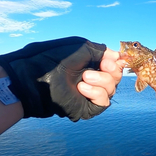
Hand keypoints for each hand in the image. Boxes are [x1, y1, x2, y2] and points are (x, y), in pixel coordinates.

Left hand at [0, 37, 124, 121]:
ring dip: (102, 81)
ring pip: (111, 90)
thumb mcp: (82, 47)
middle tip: (102, 66)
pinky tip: (82, 88)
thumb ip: (101, 52)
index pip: (114, 65)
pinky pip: (103, 103)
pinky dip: (97, 94)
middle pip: (116, 78)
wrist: (37, 77)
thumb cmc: (54, 58)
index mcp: (91, 64)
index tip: (110, 59)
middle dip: (112, 71)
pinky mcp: (86, 108)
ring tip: (84, 78)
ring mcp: (90, 94)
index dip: (116, 62)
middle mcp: (92, 79)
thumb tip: (119, 58)